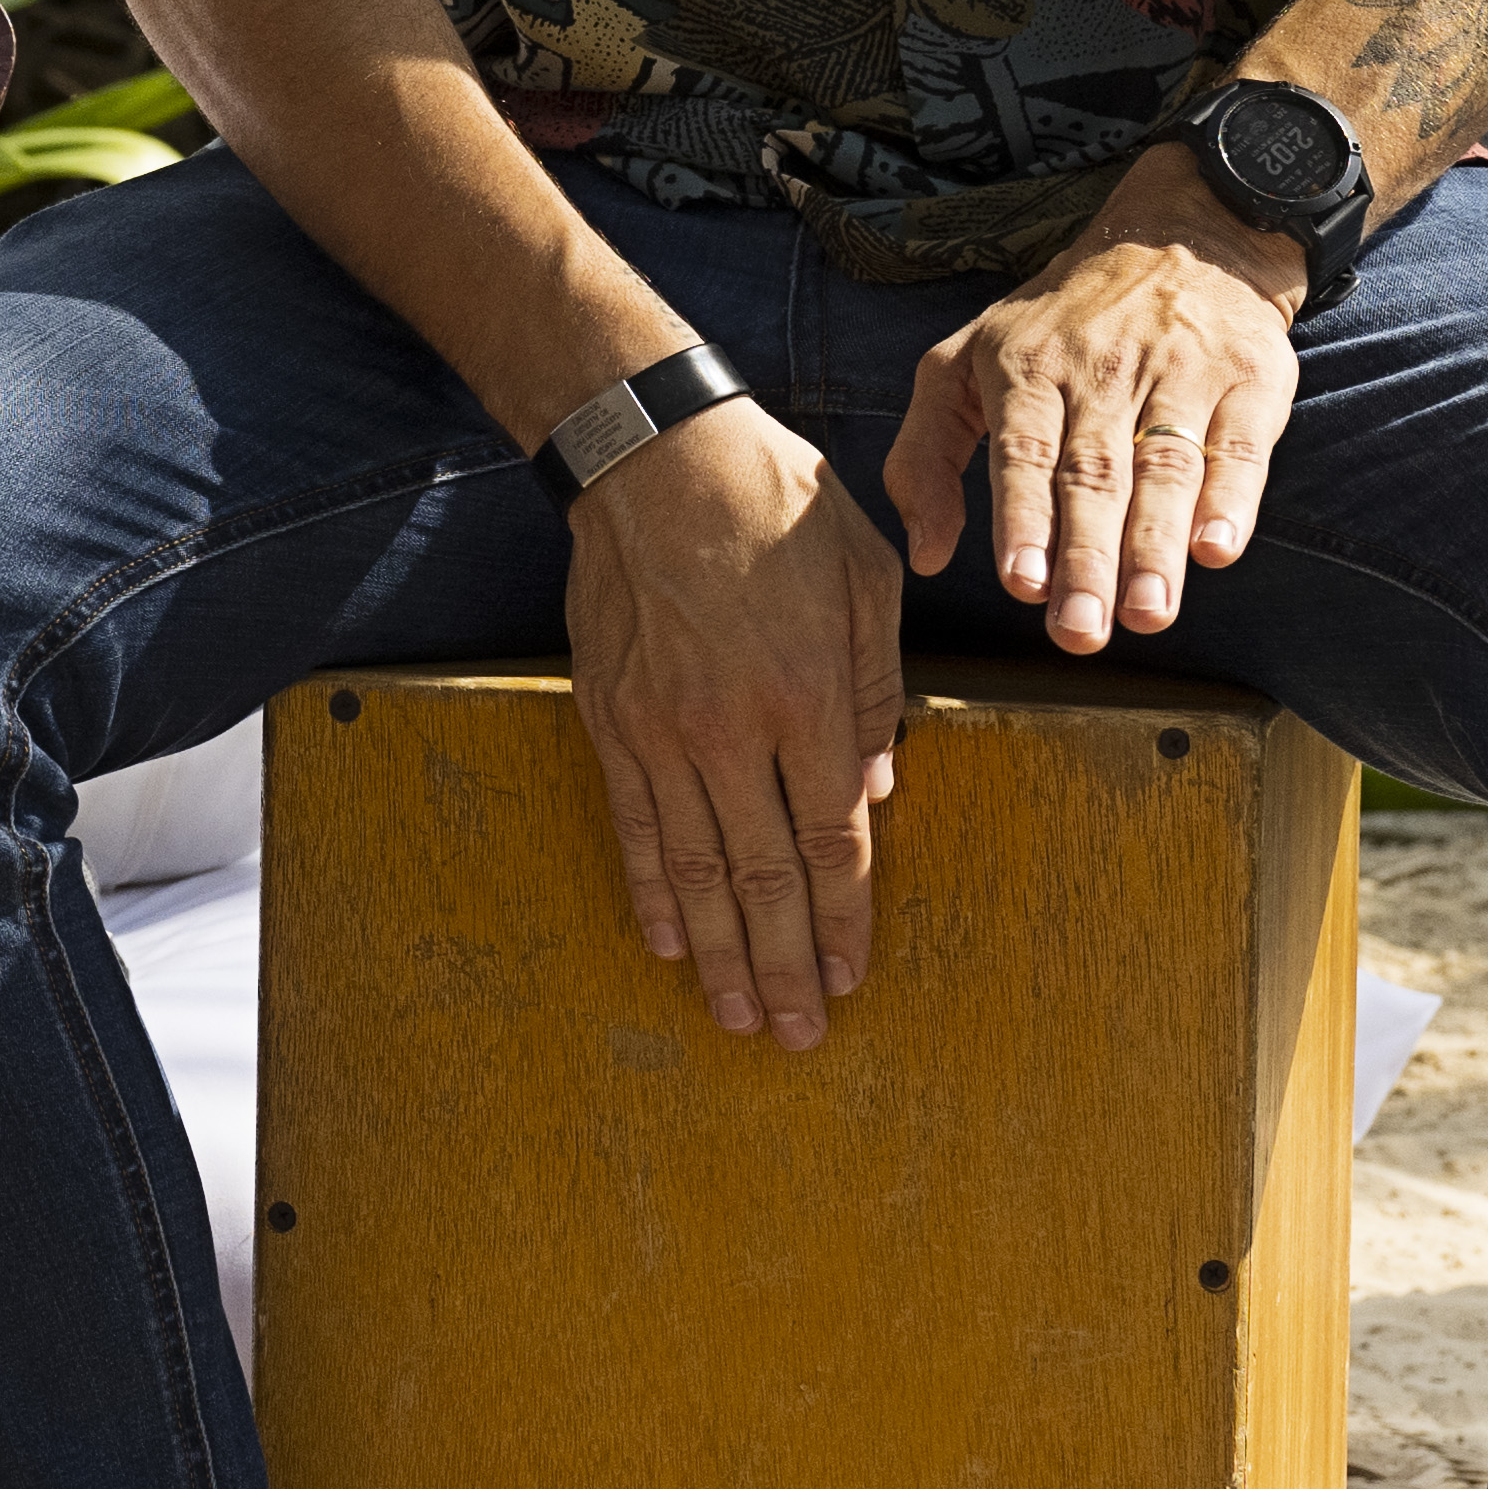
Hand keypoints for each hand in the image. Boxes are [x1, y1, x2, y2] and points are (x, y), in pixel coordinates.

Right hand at [566, 397, 907, 1044]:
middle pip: (761, 876)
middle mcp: (729, 729)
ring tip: (734, 1013)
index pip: (832, 840)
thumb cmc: (775, 504)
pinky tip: (667, 939)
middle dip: (783, 964)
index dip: (844, 920)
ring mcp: (660, 730)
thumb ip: (876, 692)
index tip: (853, 977)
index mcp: (806, 697)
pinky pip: (633, 823)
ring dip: (716, 950)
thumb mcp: (865, 582)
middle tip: (797, 1033)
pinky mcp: (610, 717)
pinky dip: (650, 888)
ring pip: (692, 867)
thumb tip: (875, 787)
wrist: (651, 455)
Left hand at [891, 185, 1312, 654]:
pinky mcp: (1248, 376)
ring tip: (1146, 613)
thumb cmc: (1055, 327)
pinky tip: (1217, 549)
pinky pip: (1240, 443)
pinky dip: (1232, 497)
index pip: (1023, 452)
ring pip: (1165, 465)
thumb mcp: (962, 366)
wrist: (1182, 238)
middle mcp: (1101, 368)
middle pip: (1093, 473)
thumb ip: (925, 457)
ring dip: (1154, 546)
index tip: (1022, 585)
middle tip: (1082, 632)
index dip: (1023, 519)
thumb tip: (925, 556)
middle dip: (1086, 558)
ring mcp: (1179, 369)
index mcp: (1025, 368)